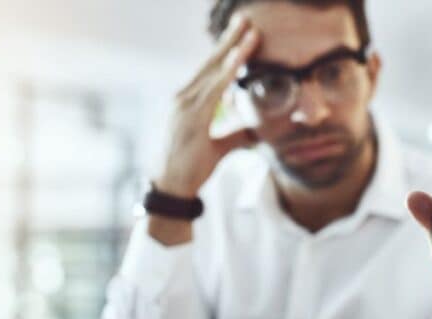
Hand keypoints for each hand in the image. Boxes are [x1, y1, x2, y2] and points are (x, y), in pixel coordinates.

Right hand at [154, 14, 260, 197]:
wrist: (172, 187)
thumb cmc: (192, 167)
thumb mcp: (220, 146)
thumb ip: (237, 134)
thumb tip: (258, 131)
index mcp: (188, 102)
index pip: (210, 70)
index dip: (226, 51)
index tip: (240, 33)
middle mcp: (183, 98)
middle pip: (211, 63)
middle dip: (229, 40)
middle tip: (245, 19)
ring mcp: (185, 105)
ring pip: (214, 71)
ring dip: (233, 50)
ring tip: (250, 32)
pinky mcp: (190, 116)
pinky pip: (213, 88)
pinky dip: (227, 71)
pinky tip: (239, 58)